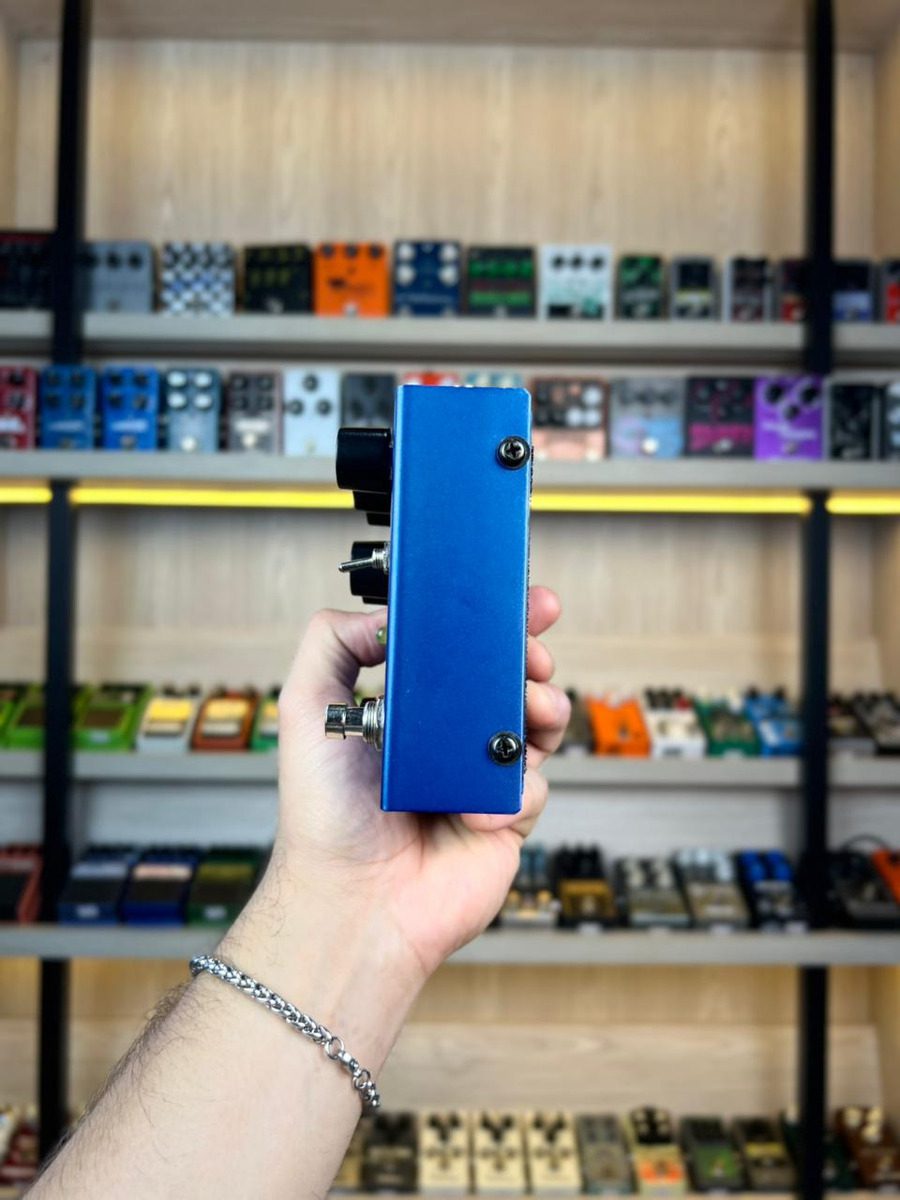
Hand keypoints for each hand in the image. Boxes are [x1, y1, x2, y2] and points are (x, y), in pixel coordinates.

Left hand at [219, 587, 567, 1066]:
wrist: (355, 902)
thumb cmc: (325, 817)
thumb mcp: (308, 711)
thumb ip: (331, 644)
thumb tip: (381, 612)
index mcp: (406, 710)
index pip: (454, 650)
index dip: (485, 623)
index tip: (513, 598)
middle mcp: (445, 739)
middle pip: (504, 679)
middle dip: (528, 653)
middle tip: (533, 648)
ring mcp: (478, 777)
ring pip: (533, 723)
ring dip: (543, 704)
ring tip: (533, 703)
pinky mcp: (505, 818)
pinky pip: (534, 783)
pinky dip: (518, 782)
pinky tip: (486, 798)